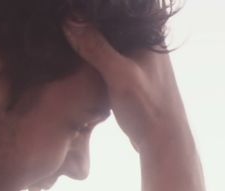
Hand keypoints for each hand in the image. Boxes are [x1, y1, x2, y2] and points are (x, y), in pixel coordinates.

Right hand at [63, 22, 187, 151]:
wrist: (163, 142)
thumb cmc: (148, 108)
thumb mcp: (119, 75)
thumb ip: (96, 47)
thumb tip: (70, 20)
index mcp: (150, 38)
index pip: (117, 15)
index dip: (93, 14)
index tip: (69, 13)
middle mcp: (147, 46)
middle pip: (111, 28)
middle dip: (89, 27)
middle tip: (62, 24)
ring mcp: (139, 62)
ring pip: (109, 44)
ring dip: (89, 43)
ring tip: (64, 36)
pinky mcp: (131, 77)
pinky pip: (109, 60)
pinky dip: (94, 59)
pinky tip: (75, 59)